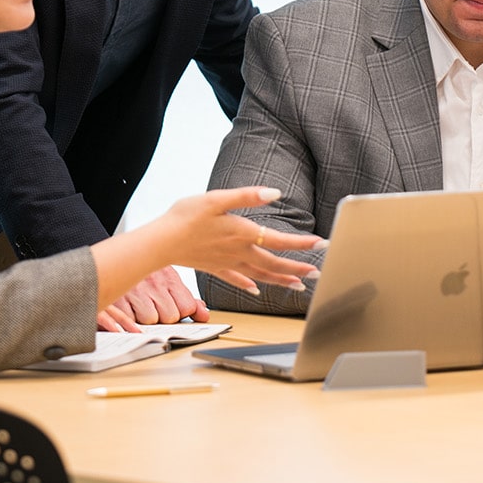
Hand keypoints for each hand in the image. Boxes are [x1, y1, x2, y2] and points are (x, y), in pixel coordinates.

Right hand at [96, 267, 209, 332]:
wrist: (119, 255)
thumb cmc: (146, 273)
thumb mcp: (169, 280)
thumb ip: (188, 300)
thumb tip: (204, 315)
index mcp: (170, 278)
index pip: (187, 307)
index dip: (181, 312)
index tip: (174, 308)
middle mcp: (154, 283)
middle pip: (170, 316)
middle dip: (163, 317)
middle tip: (154, 306)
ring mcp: (136, 290)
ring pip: (150, 319)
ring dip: (145, 318)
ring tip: (140, 307)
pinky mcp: (117, 297)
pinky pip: (128, 319)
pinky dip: (128, 318)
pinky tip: (128, 308)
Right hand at [150, 187, 323, 295]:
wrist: (160, 241)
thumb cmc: (186, 216)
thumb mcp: (217, 199)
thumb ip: (247, 196)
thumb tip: (275, 193)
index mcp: (243, 234)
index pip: (280, 240)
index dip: (303, 243)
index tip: (322, 244)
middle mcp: (239, 252)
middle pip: (274, 264)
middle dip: (298, 269)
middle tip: (318, 272)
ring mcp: (227, 263)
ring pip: (260, 275)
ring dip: (280, 280)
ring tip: (298, 285)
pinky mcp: (214, 268)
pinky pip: (236, 279)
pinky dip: (249, 284)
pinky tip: (256, 290)